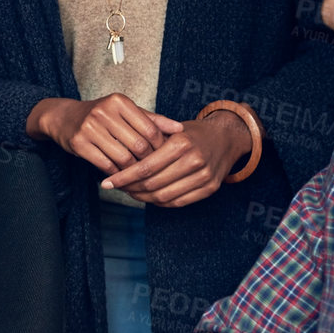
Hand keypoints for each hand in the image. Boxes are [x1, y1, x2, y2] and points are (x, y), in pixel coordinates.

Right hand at [29, 95, 182, 175]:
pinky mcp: (79, 143)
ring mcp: (89, 127)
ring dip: (133, 170)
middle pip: (138, 145)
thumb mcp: (125, 111)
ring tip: (138, 174)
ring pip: (123, 157)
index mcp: (119, 101)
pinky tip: (120, 175)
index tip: (164, 157)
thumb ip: (151, 120)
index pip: (150, 129)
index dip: (160, 146)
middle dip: (148, 161)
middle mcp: (104, 111)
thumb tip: (180, 128)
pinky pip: (106, 164)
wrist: (63, 118)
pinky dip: (116, 173)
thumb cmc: (101, 115)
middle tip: (153, 169)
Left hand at [100, 112, 248, 206]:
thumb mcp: (170, 129)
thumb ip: (147, 142)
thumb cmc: (192, 132)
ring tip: (129, 192)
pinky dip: (160, 203)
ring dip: (143, 198)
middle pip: (153, 184)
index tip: (107, 182)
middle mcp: (194, 160)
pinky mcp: (210, 188)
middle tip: (116, 188)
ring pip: (164, 196)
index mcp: (181, 143)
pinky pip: (178, 202)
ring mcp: (204, 176)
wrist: (226, 136)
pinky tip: (148, 197)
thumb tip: (114, 157)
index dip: (123, 177)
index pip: (145, 167)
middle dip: (130, 189)